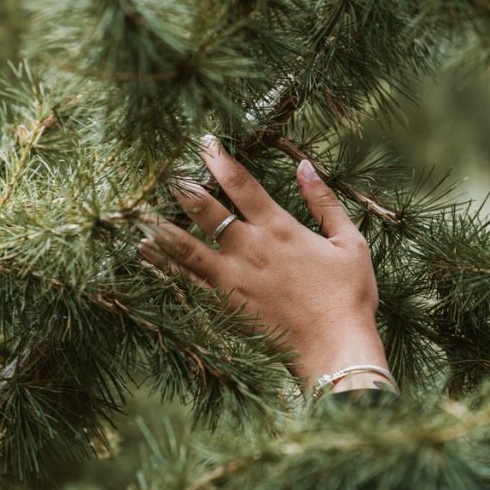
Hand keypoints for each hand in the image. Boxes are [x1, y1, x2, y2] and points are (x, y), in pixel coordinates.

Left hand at [138, 136, 388, 392]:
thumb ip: (324, 202)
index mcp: (279, 228)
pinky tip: (146, 255)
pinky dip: (164, 266)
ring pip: (185, 247)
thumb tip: (305, 166)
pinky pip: (185, 282)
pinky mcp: (224, 306)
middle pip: (205, 210)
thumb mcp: (349, 242)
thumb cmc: (349, 296)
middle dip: (183, 188)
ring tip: (139, 213)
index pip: (241, 184)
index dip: (219, 159)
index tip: (203, 142)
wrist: (335, 347)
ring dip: (161, 227)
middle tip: (165, 172)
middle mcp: (249, 248)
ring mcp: (232, 278)